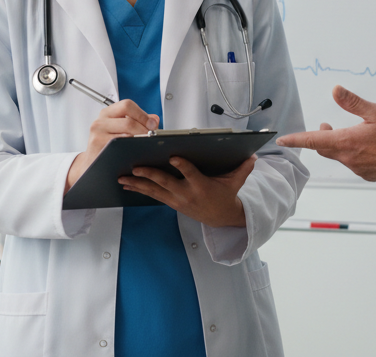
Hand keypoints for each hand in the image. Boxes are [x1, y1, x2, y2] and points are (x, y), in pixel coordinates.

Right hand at [65, 100, 157, 191]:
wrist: (92, 162)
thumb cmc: (108, 145)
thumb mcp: (121, 129)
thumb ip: (139, 122)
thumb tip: (154, 119)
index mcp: (108, 113)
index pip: (127, 105)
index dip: (143, 114)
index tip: (152, 124)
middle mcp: (100, 121)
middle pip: (129, 121)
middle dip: (144, 130)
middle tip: (152, 137)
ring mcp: (97, 134)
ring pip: (126, 135)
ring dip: (140, 140)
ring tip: (146, 145)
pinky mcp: (97, 146)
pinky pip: (119, 146)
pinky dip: (130, 148)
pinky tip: (134, 152)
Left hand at [120, 156, 255, 227]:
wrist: (220, 218)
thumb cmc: (226, 195)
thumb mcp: (236, 182)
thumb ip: (243, 168)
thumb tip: (254, 156)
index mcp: (202, 186)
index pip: (191, 174)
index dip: (183, 166)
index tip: (173, 156)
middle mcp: (186, 194)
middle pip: (166, 183)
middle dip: (150, 175)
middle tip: (136, 167)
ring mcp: (177, 200)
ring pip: (154, 191)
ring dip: (137, 184)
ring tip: (122, 177)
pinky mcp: (171, 202)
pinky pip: (152, 195)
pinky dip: (139, 190)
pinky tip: (126, 185)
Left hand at [276, 86, 375, 182]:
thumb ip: (353, 102)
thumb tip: (336, 91)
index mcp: (345, 142)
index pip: (312, 140)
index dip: (295, 139)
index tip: (282, 140)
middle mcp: (348, 158)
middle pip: (324, 149)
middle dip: (319, 138)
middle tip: (324, 127)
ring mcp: (357, 168)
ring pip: (339, 156)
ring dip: (337, 145)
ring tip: (348, 133)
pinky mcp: (367, 174)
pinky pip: (352, 163)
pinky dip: (352, 153)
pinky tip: (365, 146)